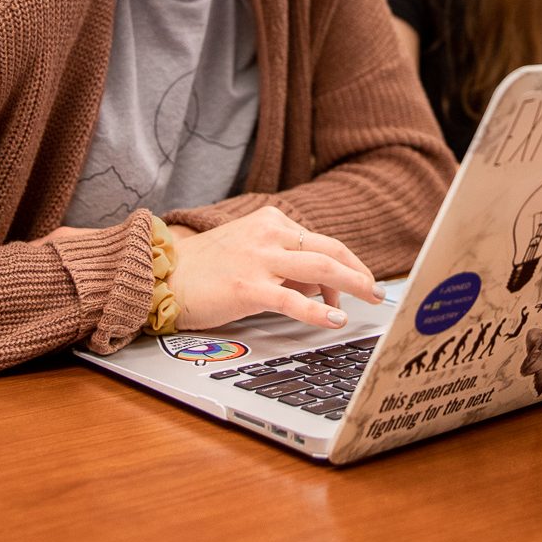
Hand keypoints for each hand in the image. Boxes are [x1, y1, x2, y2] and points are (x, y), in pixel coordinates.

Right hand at [168, 207, 384, 331]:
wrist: (164, 276)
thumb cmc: (207, 269)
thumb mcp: (251, 252)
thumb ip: (287, 264)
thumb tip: (324, 287)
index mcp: (272, 221)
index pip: (322, 241)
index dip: (347, 264)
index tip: (361, 282)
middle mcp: (269, 234)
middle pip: (330, 250)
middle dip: (359, 272)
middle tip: (377, 291)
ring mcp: (259, 259)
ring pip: (320, 267)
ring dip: (352, 285)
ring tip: (369, 300)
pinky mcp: (248, 286)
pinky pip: (294, 299)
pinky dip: (320, 310)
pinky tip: (335, 319)